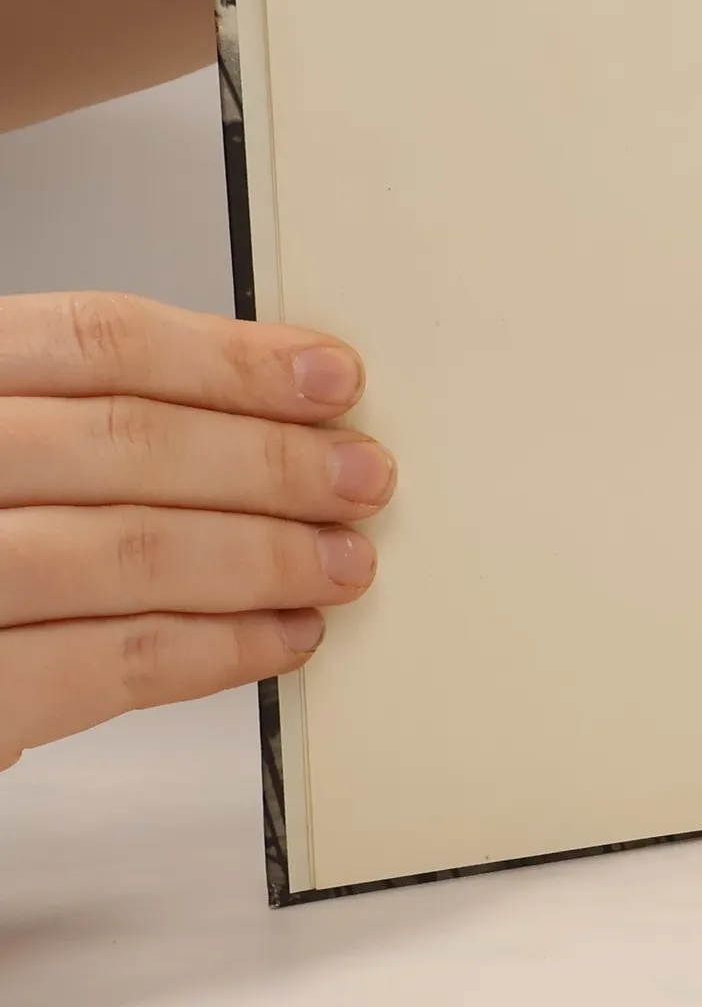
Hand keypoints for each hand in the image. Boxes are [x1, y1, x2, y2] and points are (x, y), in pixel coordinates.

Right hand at [0, 292, 393, 768]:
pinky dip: (213, 651)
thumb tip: (267, 407)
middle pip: (126, 442)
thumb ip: (87, 417)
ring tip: (342, 563)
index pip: (97, 341)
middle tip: (362, 477)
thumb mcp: (12, 439)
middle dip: (269, 463)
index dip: (231, 360)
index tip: (331, 379)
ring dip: (262, 558)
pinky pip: (101, 665)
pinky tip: (281, 638)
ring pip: (127, 551)